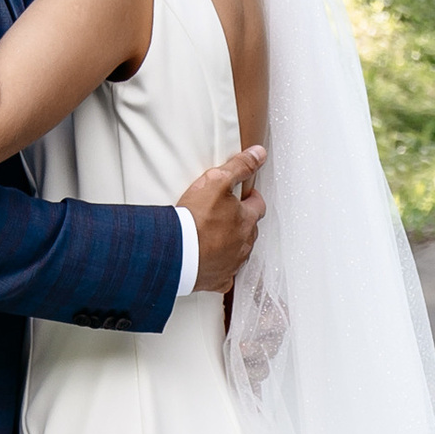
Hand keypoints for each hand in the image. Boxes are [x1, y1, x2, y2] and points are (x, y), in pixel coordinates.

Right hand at [182, 147, 265, 293]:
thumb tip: (259, 154)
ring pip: (240, 252)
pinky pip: (226, 275)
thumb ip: (239, 166)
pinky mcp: (219, 279)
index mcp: (246, 220)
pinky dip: (221, 268)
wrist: (176, 252)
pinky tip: (211, 263)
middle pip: (250, 230)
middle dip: (243, 222)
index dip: (252, 199)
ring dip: (233, 244)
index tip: (245, 196)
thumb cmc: (195, 218)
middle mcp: (244, 244)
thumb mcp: (217, 181)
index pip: (258, 206)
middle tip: (228, 214)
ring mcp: (233, 263)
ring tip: (216, 236)